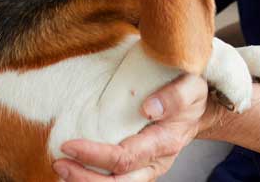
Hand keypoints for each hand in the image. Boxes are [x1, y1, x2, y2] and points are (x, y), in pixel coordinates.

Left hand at [53, 74, 211, 181]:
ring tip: (62, 168)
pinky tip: (76, 170)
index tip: (70, 144)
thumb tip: (148, 108)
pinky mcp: (140, 166)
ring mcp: (147, 167)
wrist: (200, 106)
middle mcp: (156, 162)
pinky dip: (93, 179)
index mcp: (165, 142)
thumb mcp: (192, 87)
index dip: (95, 155)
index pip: (125, 158)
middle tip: (59, 163)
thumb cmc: (192, 93)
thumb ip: (175, 96)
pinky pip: (116, 180)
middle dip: (84, 178)